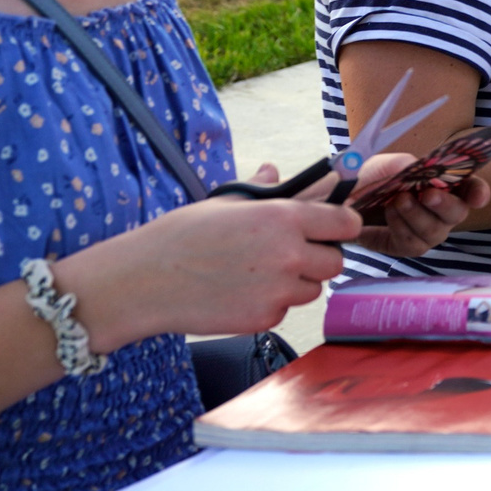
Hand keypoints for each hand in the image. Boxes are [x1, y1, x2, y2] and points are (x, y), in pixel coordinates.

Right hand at [57, 184, 360, 351]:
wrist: (145, 281)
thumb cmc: (180, 236)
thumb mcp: (223, 202)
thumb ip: (260, 190)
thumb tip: (274, 172)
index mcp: (283, 218)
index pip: (345, 223)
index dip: (342, 225)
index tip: (334, 228)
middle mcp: (289, 254)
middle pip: (335, 261)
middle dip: (319, 257)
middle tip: (293, 254)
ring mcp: (279, 290)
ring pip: (313, 288)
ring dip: (297, 282)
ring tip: (258, 273)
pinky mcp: (265, 318)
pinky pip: (285, 309)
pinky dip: (272, 303)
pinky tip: (241, 292)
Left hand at [335, 153, 490, 258]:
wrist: (335, 203)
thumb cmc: (364, 181)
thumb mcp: (377, 166)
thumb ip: (396, 164)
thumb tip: (414, 166)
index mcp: (441, 184)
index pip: (470, 189)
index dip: (478, 192)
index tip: (478, 197)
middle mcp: (439, 209)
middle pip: (458, 213)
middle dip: (445, 204)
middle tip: (427, 194)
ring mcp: (425, 231)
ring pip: (436, 231)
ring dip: (417, 216)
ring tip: (396, 202)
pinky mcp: (407, 246)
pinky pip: (414, 244)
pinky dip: (402, 228)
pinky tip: (388, 215)